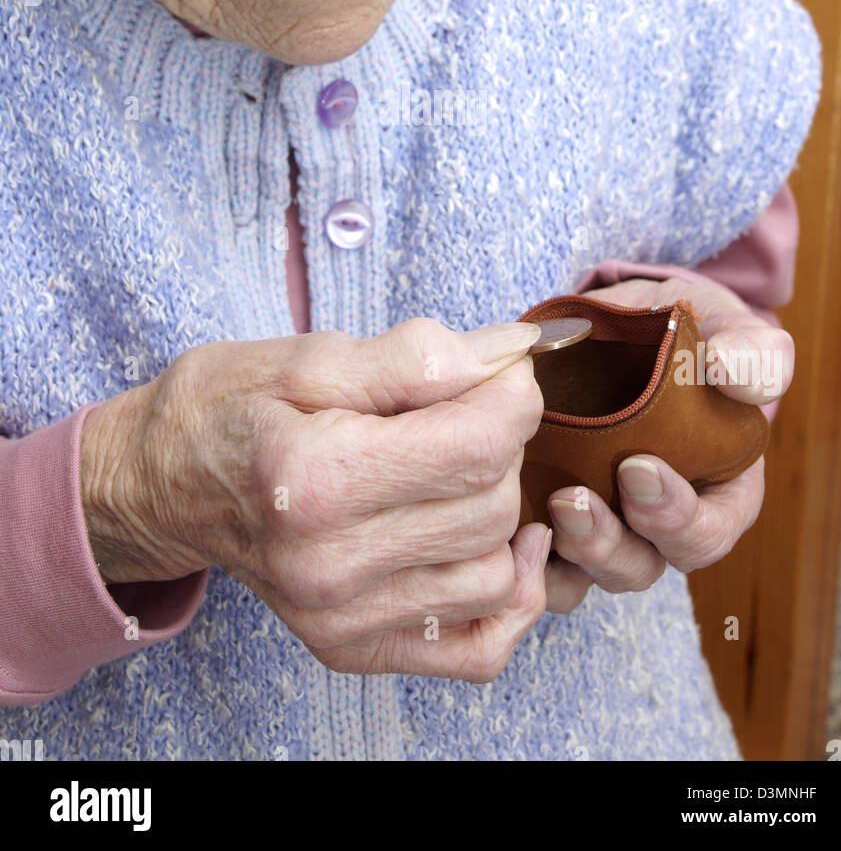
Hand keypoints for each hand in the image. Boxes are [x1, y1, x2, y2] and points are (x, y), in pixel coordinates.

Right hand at [80, 319, 552, 681]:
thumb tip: (511, 356)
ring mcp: (340, 620)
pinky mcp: (352, 649)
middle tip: (462, 411)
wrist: (160, 487)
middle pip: (491, 504)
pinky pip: (479, 649)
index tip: (500, 371)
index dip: (513, 396)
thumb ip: (415, 356)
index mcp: (315, 478)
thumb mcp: (308, 357)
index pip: (478, 446)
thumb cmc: (228, 408)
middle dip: (500, 444)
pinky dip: (506, 597)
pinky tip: (491, 546)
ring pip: (496, 573)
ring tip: (457, 471)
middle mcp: (328, 564)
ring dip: (499, 512)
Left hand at [540, 277, 791, 613]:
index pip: (706, 535)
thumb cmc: (689, 337)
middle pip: (640, 565)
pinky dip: (521, 549)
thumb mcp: (730, 334)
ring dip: (565, 549)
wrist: (623, 324)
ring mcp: (602, 521)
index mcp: (716, 496)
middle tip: (574, 500)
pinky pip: (536, 556)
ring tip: (546, 504)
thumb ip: (754, 355)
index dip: (676, 518)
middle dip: (609, 545)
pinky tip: (506, 517)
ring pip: (585, 571)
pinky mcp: (549, 509)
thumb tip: (736, 374)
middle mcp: (657, 523)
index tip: (638, 468)